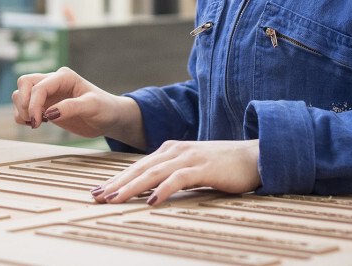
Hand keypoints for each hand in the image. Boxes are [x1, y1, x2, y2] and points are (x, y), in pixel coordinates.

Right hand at [11, 67, 143, 147]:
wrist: (109, 118)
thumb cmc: (105, 109)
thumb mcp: (92, 107)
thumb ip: (71, 107)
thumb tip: (49, 113)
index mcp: (64, 77)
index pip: (39, 86)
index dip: (34, 104)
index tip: (37, 123)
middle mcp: (53, 81)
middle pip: (24, 83)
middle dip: (25, 103)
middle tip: (35, 121)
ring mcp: (48, 93)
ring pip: (21, 94)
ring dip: (22, 110)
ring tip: (37, 123)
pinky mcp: (45, 105)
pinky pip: (24, 106)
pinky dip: (23, 116)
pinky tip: (37, 123)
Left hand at [91, 139, 260, 205]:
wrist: (255, 156)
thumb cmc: (223, 166)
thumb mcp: (192, 169)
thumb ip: (172, 175)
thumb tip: (150, 191)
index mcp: (170, 150)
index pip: (137, 166)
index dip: (116, 179)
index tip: (98, 192)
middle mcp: (175, 150)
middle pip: (139, 169)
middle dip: (116, 183)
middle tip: (96, 196)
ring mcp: (189, 157)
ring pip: (153, 173)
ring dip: (131, 187)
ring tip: (114, 199)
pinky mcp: (203, 167)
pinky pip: (179, 178)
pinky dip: (164, 189)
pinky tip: (152, 200)